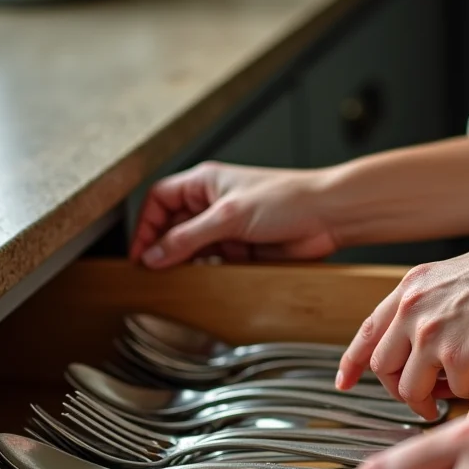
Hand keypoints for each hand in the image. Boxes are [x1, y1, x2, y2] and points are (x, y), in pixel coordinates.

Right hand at [130, 162, 337, 267]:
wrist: (328, 216)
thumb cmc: (287, 199)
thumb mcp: (229, 216)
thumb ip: (188, 237)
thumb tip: (155, 255)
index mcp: (204, 183)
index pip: (159, 201)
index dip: (146, 226)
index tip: (140, 254)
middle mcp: (213, 204)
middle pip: (173, 228)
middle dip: (163, 249)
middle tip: (154, 274)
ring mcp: (228, 228)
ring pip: (193, 249)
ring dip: (186, 265)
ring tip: (177, 282)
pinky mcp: (243, 250)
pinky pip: (216, 265)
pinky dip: (208, 275)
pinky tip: (205, 284)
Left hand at [335, 230, 468, 418]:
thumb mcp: (460, 279)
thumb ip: (432, 307)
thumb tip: (420, 346)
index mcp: (413, 286)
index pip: (367, 331)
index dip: (352, 362)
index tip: (345, 381)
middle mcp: (414, 307)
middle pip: (382, 365)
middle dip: (397, 389)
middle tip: (419, 398)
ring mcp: (431, 331)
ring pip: (406, 386)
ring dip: (424, 399)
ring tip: (444, 400)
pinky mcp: (456, 355)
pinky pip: (449, 391)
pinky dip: (464, 394)